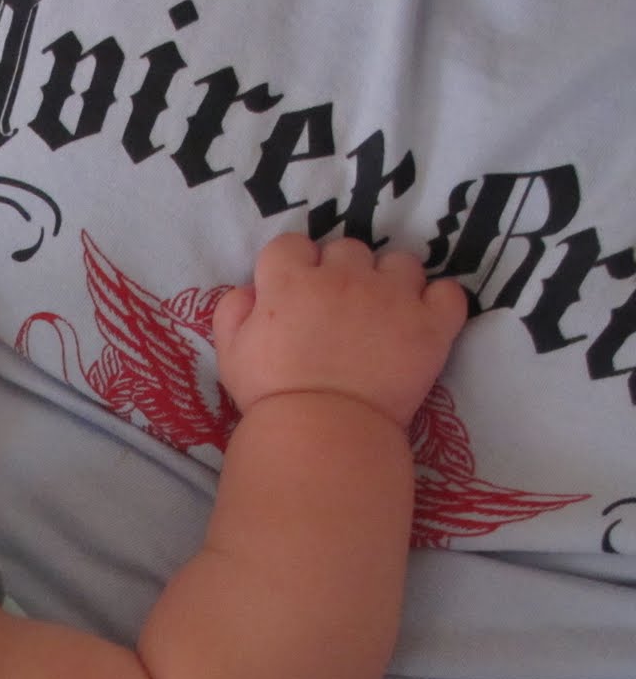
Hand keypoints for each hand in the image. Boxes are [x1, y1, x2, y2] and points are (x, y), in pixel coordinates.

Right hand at [212, 234, 469, 427]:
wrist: (321, 434)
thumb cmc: (270, 396)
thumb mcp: (231, 354)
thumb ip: (233, 311)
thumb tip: (251, 290)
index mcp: (291, 282)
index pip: (290, 245)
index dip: (290, 268)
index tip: (293, 296)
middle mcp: (343, 277)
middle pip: (346, 249)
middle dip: (340, 273)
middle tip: (336, 312)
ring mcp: (392, 297)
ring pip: (399, 262)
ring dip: (390, 282)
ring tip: (382, 316)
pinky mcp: (430, 324)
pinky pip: (448, 292)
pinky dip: (437, 302)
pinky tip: (422, 320)